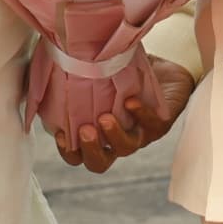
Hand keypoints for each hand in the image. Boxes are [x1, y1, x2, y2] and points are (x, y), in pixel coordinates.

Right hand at [55, 56, 194, 173]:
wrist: (168, 65)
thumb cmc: (128, 70)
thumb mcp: (101, 72)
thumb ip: (80, 73)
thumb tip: (54, 61)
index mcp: (99, 131)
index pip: (79, 154)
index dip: (68, 152)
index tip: (62, 134)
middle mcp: (118, 137)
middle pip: (100, 162)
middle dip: (90, 150)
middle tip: (85, 131)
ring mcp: (140, 132)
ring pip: (126, 148)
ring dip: (113, 136)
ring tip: (105, 118)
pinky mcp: (161, 122)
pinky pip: (152, 126)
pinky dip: (140, 115)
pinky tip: (131, 102)